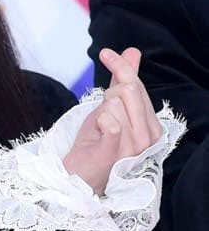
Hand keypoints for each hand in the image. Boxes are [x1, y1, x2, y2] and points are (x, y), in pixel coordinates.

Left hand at [62, 47, 162, 195]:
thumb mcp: (110, 108)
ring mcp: (134, 147)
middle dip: (108, 95)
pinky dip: (100, 122)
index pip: (138, 86)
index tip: (105, 53)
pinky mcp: (115, 153)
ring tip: (99, 133)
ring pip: (113, 103)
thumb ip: (122, 81)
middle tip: (101, 117)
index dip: (120, 68)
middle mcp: (149, 137)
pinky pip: (111, 123)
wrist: (78, 178)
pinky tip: (98, 133)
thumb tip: (132, 52)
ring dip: (99, 114)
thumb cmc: (94, 145)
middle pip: (128, 90)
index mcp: (152, 126)